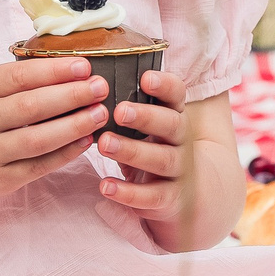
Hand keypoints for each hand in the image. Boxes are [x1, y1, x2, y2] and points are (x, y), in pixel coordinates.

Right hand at [0, 59, 108, 205]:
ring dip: (74, 126)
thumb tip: (69, 72)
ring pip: (38, 139)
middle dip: (71, 95)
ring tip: (99, 114)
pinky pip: (38, 166)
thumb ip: (13, 83)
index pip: (20, 77)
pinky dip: (64, 154)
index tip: (84, 66)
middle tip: (101, 87)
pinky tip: (85, 141)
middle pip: (32, 107)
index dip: (54, 71)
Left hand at [97, 68, 187, 216]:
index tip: (145, 78)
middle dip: (146, 117)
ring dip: (132, 151)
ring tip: (104, 144)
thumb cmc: (153, 147)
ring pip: (161, 159)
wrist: (186, 191)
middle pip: (171, 124)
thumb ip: (128, 108)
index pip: (177, 95)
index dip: (164, 85)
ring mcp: (179, 169)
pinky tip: (106, 186)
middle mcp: (181, 140)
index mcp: (175, 115)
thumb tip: (88, 84)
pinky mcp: (170, 197)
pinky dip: (129, 193)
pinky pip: (152, 196)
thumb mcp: (148, 126)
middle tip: (119, 111)